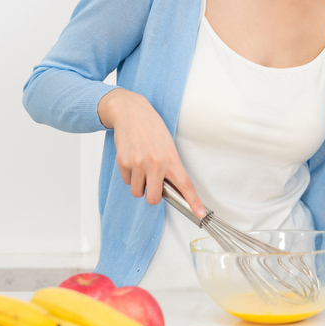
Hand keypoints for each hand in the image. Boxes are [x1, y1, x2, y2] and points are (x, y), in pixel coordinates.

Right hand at [97, 88, 205, 216]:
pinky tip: (132, 160)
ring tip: (142, 168)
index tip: (200, 213)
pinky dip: (130, 175)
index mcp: (171, 159)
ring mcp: (139, 163)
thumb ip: (169, 166)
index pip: (185, 185)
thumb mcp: (168, 145)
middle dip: (153, 195)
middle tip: (153, 184)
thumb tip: (170, 188)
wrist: (131, 112)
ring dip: (140, 186)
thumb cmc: (152, 128)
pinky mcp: (124, 162)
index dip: (193, 202)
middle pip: (154, 198)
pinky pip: (127, 181)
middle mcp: (156, 163)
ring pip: (138, 192)